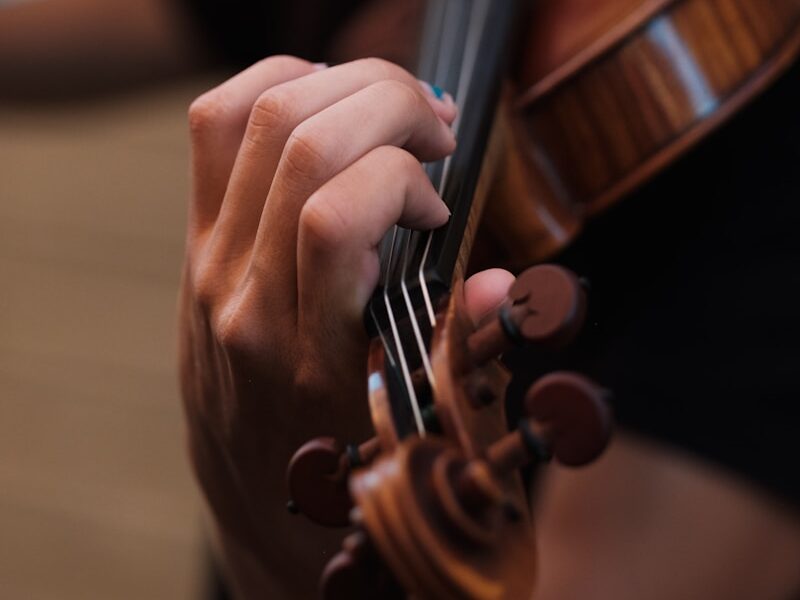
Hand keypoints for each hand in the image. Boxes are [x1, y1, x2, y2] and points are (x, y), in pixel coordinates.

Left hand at [178, 55, 512, 597]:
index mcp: (311, 352)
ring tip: (394, 107)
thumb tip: (502, 284)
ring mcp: (212, 263)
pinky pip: (216, 127)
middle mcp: (247, 298)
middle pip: (300, 142)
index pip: (335, 215)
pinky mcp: (199, 242)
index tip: (439, 205)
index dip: (403, 180)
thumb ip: (462, 348)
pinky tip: (330, 100)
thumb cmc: (341, 459)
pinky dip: (277, 84)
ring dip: (342, 84)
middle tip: (436, 128)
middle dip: (388, 102)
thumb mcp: (415, 422)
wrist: (257, 492)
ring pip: (256, 117)